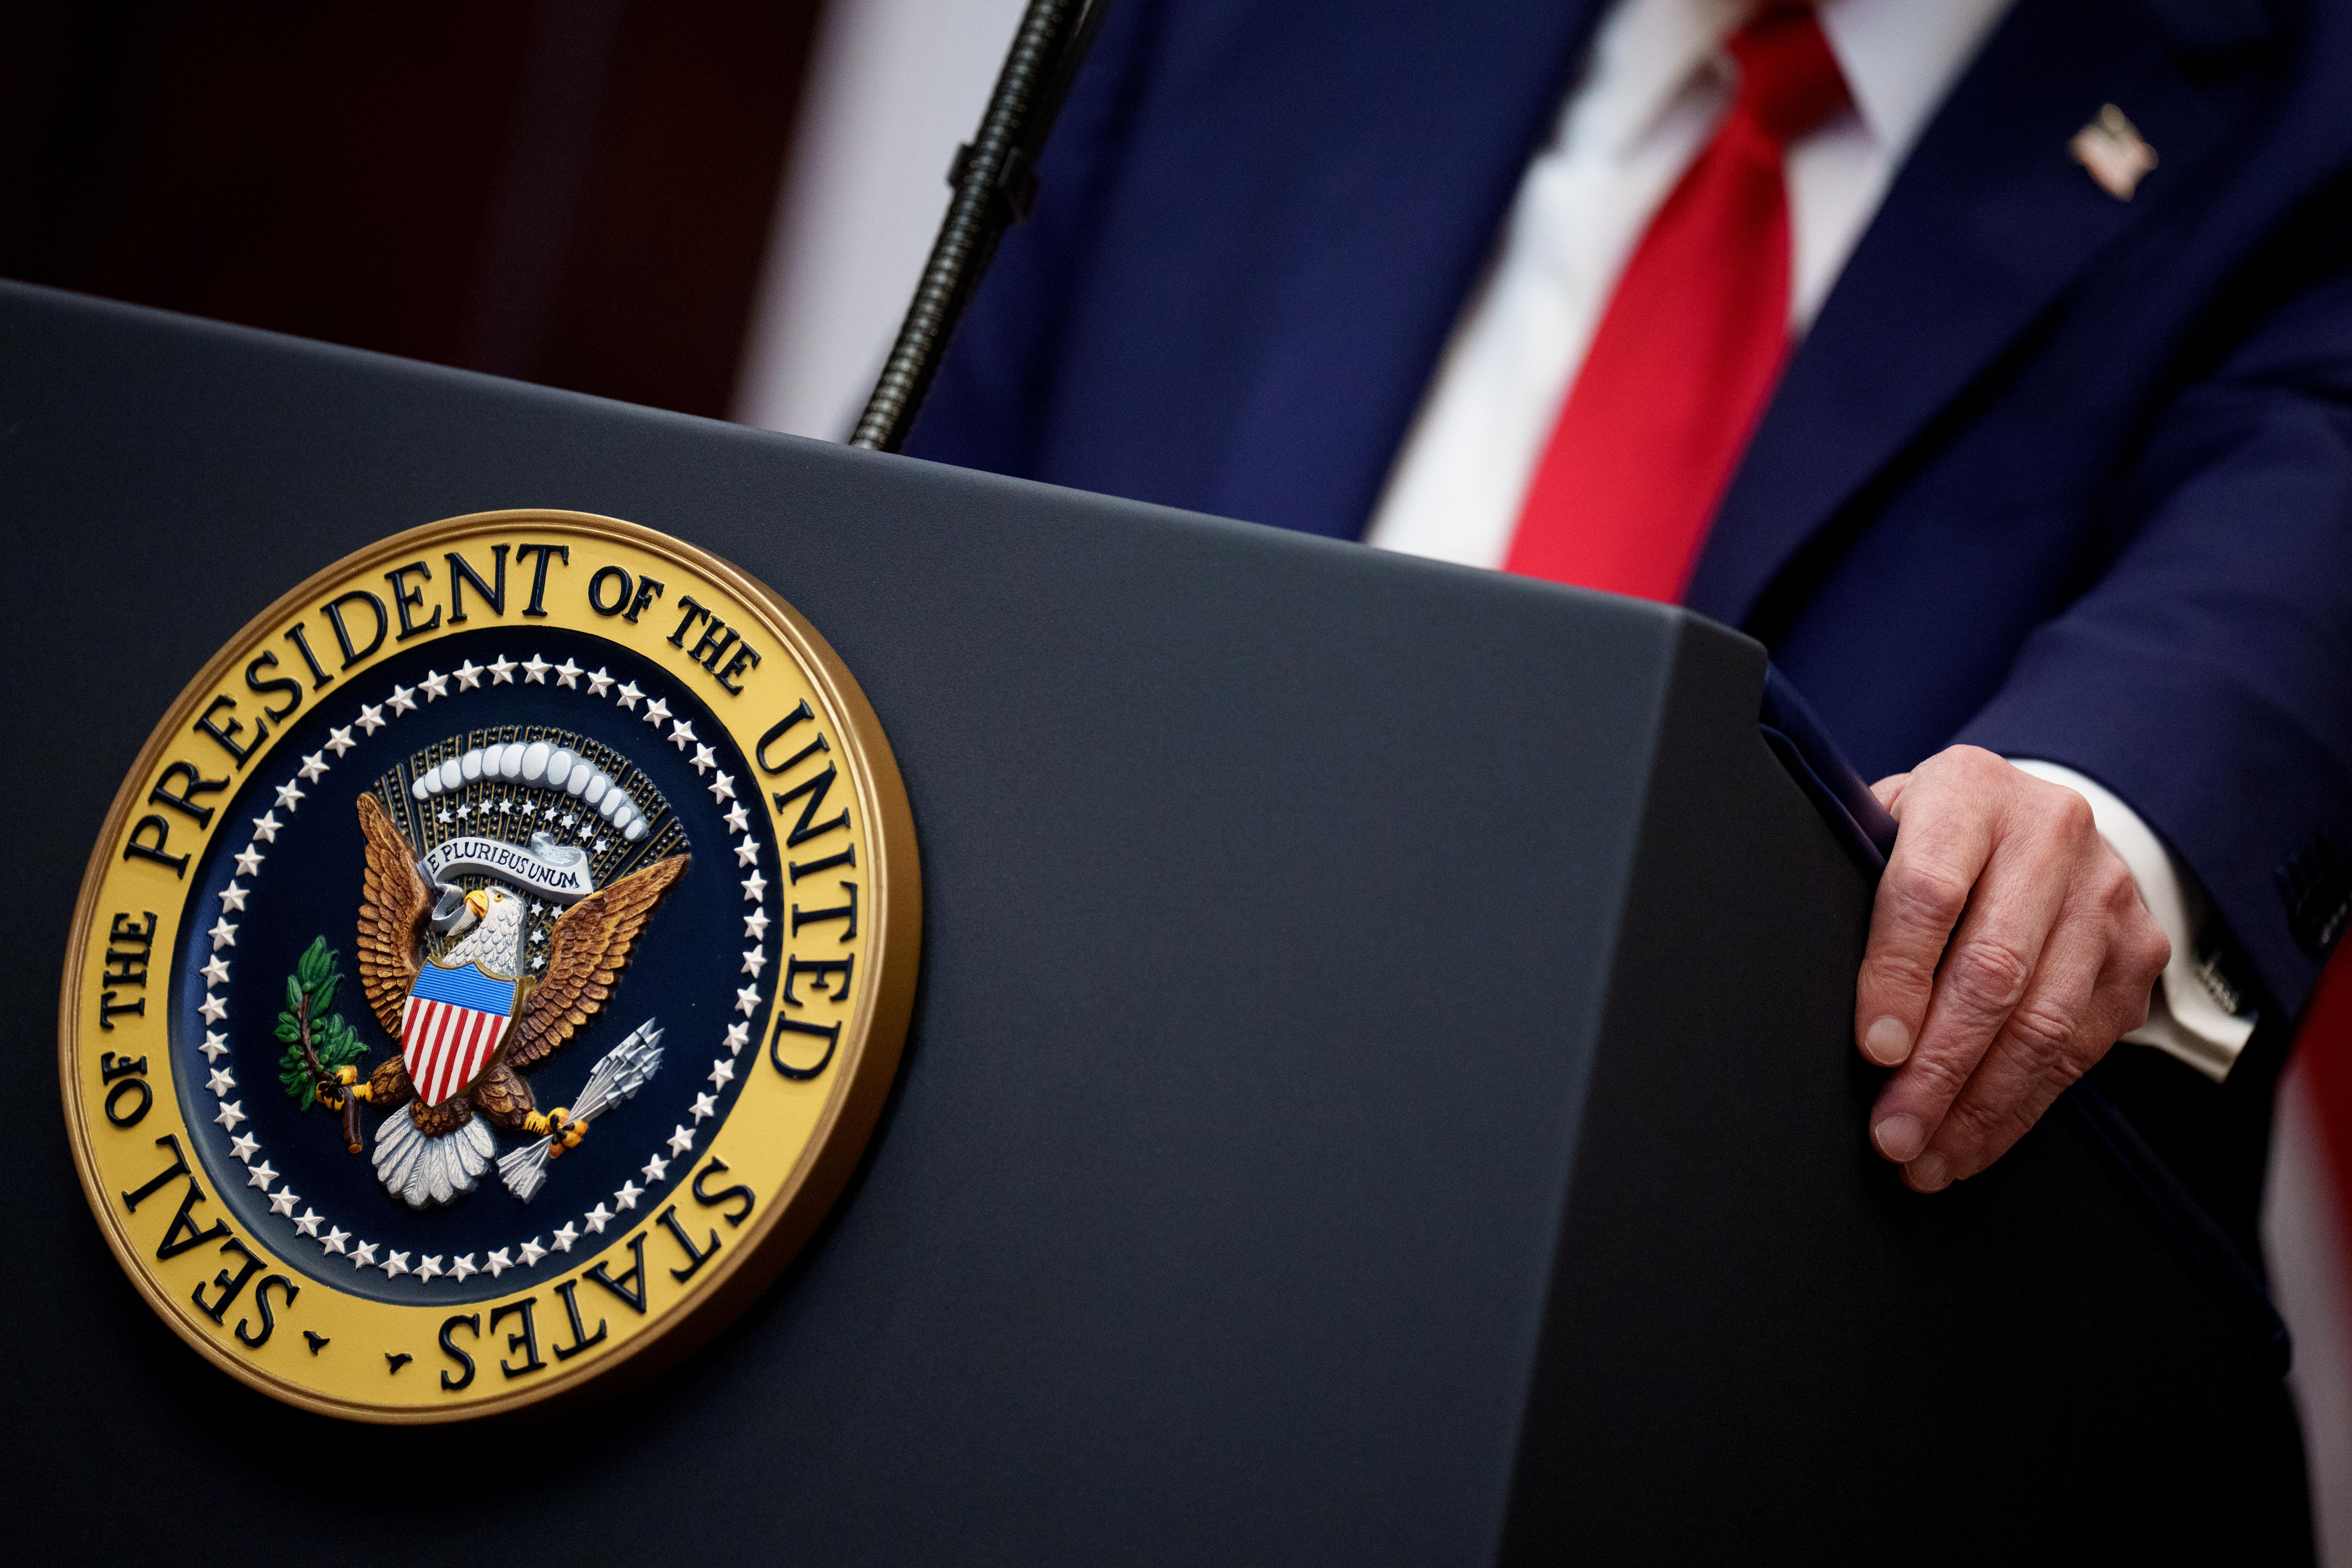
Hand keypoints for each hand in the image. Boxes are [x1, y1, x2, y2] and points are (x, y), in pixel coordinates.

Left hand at [1855, 746, 2169, 1191]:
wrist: (2041, 819)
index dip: (1897, 977)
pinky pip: (2079, 1049)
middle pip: (1993, 971)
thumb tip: (1810, 979)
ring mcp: (2105, 896)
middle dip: (1938, 1068)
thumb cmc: (1936, 837)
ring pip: (2043, 1023)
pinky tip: (1974, 1141)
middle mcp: (2052, 835)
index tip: (1874, 1049)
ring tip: (1925, 1158)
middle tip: (1893, 1132)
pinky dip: (2021, 1107)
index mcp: (1970, 791)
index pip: (1929, 892)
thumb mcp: (1888, 829)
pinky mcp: (2138, 953)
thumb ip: (1859, 886)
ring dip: (1979, 1107)